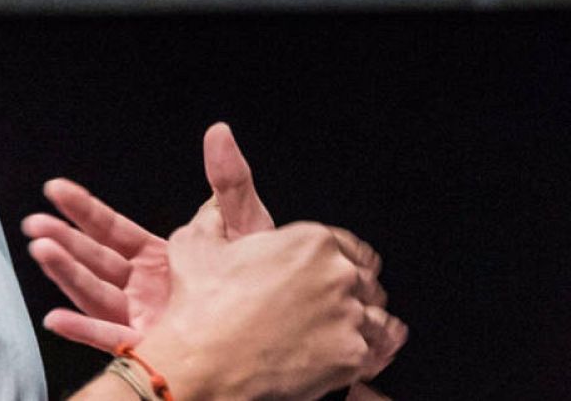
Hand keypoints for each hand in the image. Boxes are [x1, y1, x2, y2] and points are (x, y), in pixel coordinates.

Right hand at [22, 123, 273, 348]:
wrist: (286, 321)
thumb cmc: (266, 276)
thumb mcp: (245, 221)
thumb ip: (228, 180)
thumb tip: (218, 133)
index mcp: (161, 257)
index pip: (112, 230)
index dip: (84, 210)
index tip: (55, 190)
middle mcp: (146, 288)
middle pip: (96, 262)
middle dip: (63, 241)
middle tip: (34, 225)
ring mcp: (147, 318)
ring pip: (96, 295)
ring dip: (67, 274)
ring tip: (42, 251)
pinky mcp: (155, 346)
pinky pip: (113, 340)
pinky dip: (84, 331)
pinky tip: (57, 319)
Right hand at [134, 203, 407, 400]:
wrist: (201, 364)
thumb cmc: (200, 308)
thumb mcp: (196, 244)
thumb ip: (213, 216)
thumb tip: (213, 206)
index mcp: (311, 241)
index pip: (350, 247)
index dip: (342, 262)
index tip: (335, 278)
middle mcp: (337, 273)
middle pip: (364, 281)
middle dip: (350, 294)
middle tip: (328, 312)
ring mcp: (348, 315)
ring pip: (374, 318)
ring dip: (360, 326)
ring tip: (340, 337)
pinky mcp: (351, 355)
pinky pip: (371, 354)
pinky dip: (359, 358)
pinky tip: (343, 359)